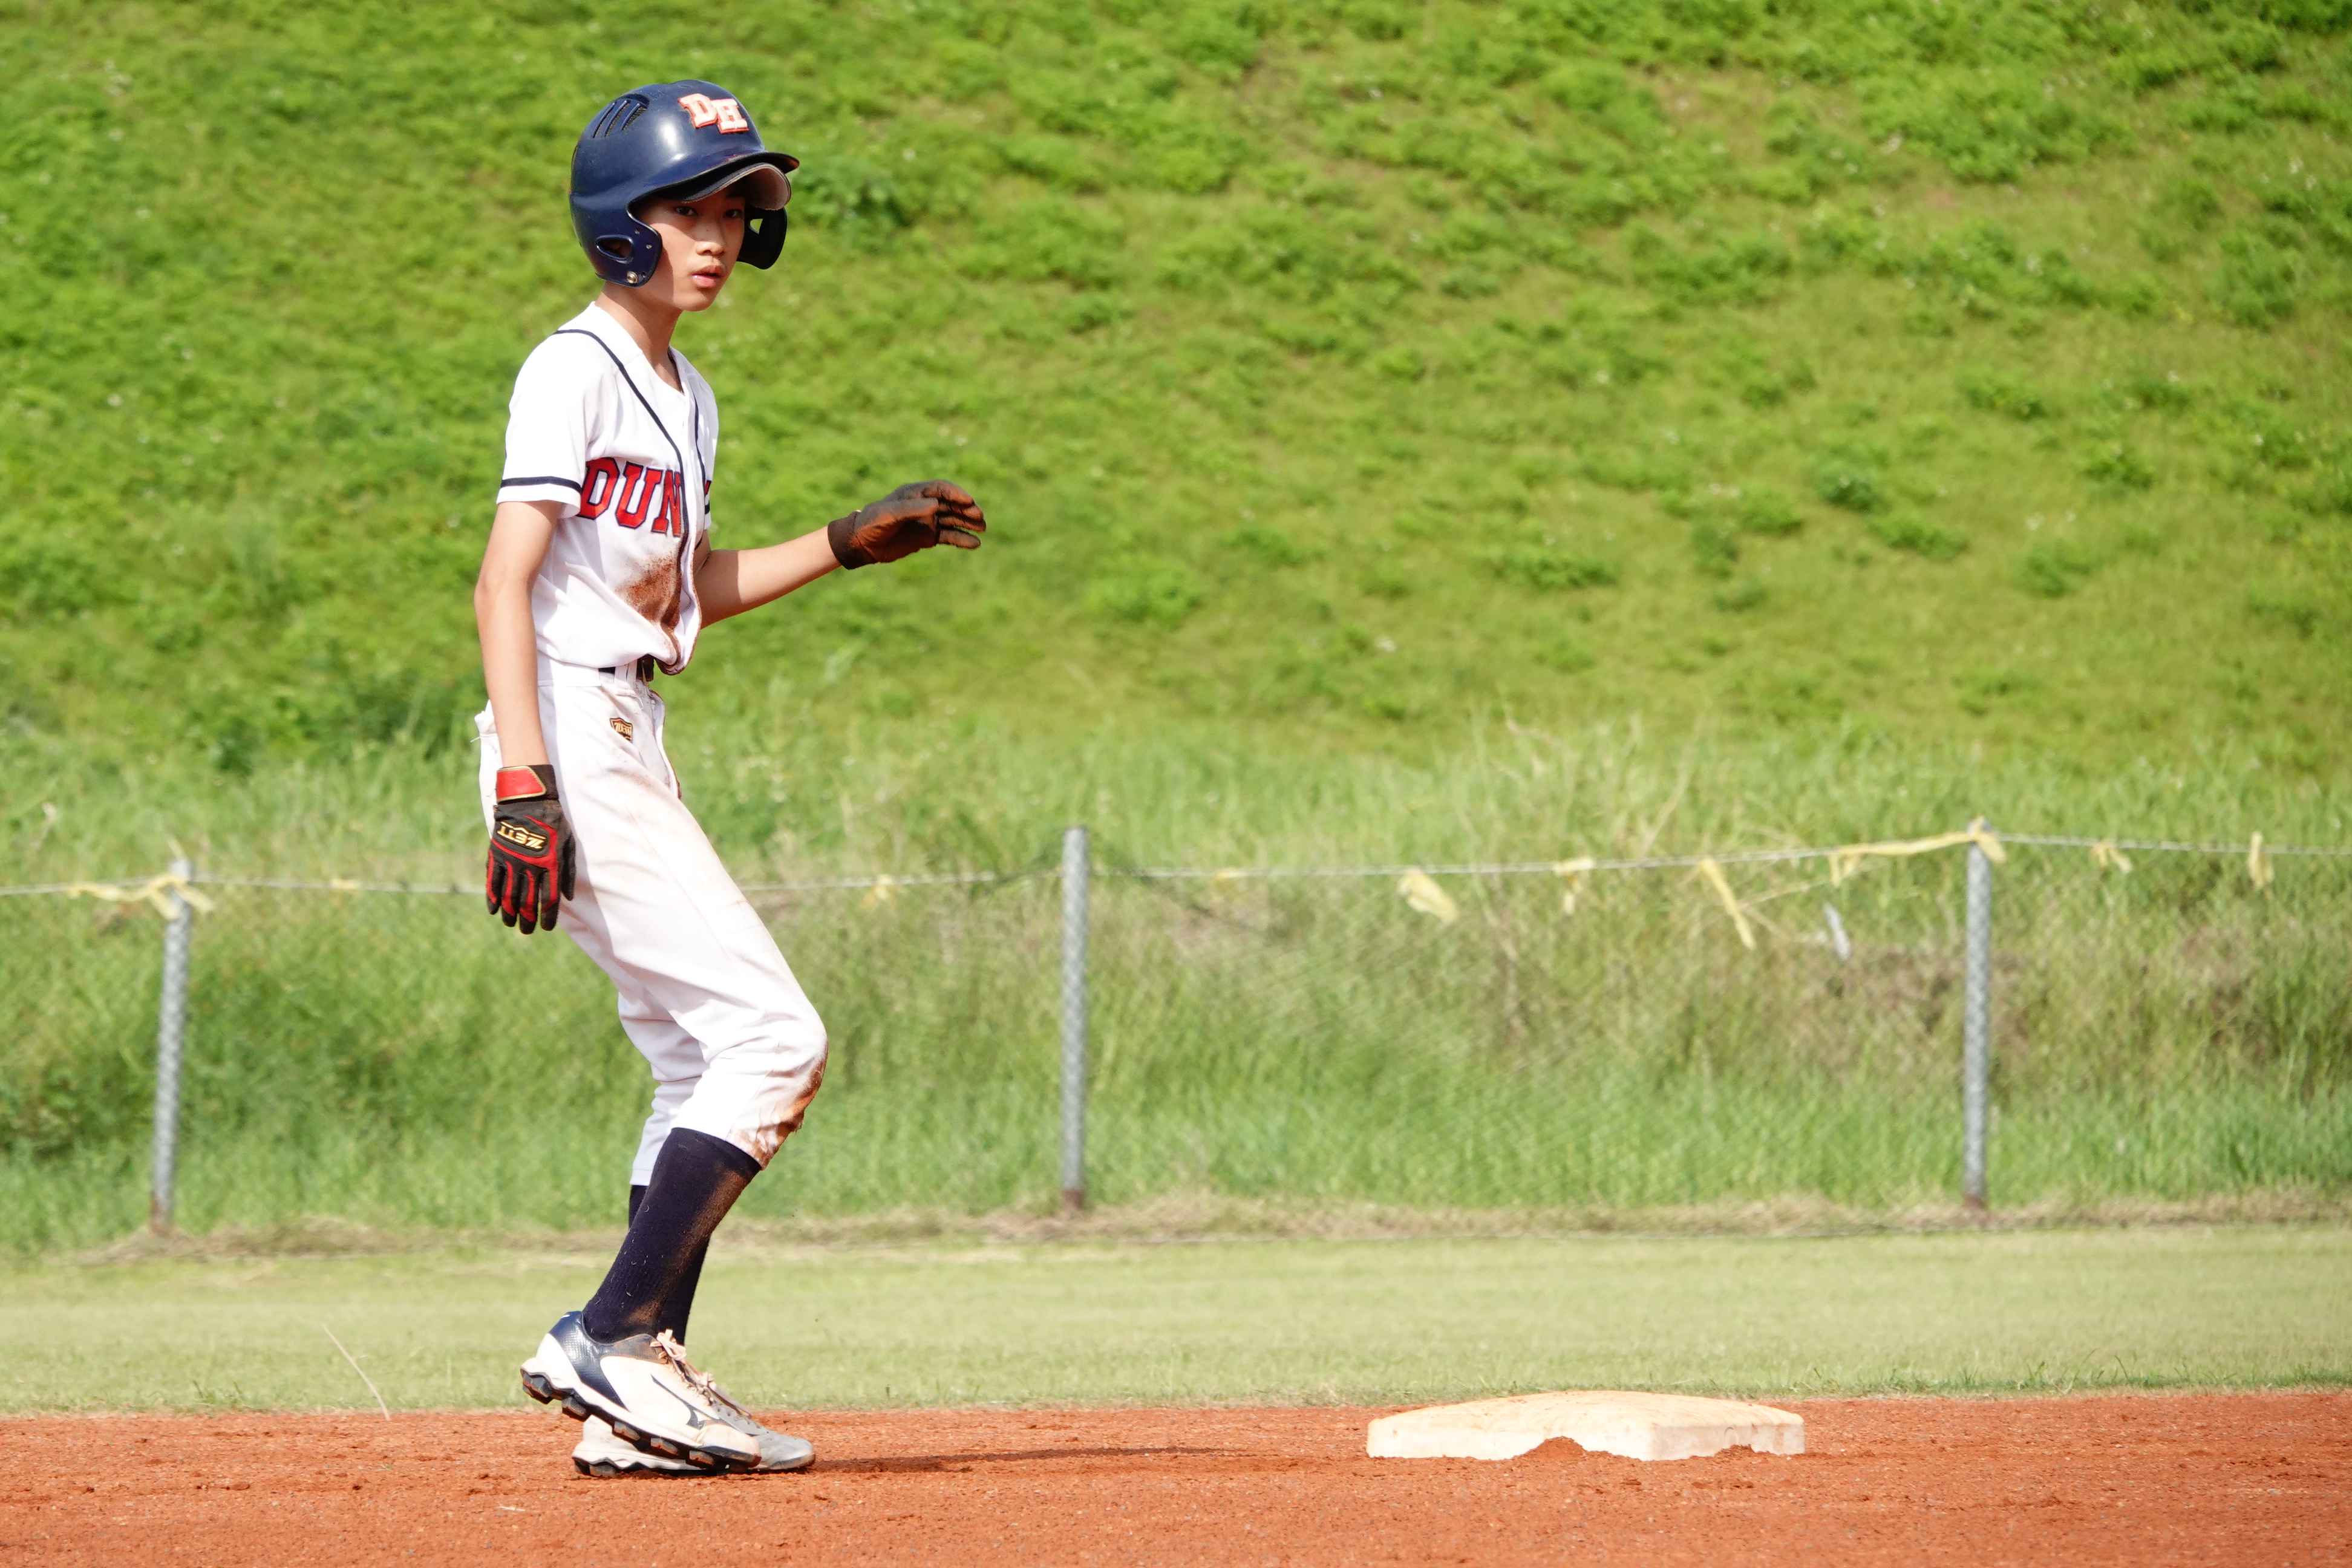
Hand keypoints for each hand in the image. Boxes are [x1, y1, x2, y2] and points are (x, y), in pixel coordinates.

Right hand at [485, 764, 576, 934]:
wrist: (528, 801)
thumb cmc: (553, 823)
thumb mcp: (568, 845)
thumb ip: (568, 872)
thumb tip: (569, 898)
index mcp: (550, 865)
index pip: (549, 899)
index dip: (547, 916)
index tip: (546, 927)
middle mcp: (530, 867)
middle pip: (527, 902)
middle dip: (527, 919)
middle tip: (527, 930)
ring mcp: (511, 862)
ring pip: (509, 895)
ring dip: (510, 913)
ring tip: (511, 924)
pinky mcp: (497, 855)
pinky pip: (493, 881)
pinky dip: (492, 897)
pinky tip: (494, 911)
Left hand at [827, 481, 985, 569]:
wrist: (863, 543)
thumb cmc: (873, 523)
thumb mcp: (890, 514)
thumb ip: (913, 509)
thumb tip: (936, 506)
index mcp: (915, 494)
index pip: (941, 489)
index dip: (956, 494)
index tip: (968, 501)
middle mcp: (925, 505)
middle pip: (951, 504)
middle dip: (967, 509)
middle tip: (979, 517)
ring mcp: (928, 521)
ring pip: (953, 520)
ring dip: (968, 523)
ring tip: (983, 529)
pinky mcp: (928, 537)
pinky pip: (949, 536)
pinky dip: (962, 539)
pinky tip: (974, 544)